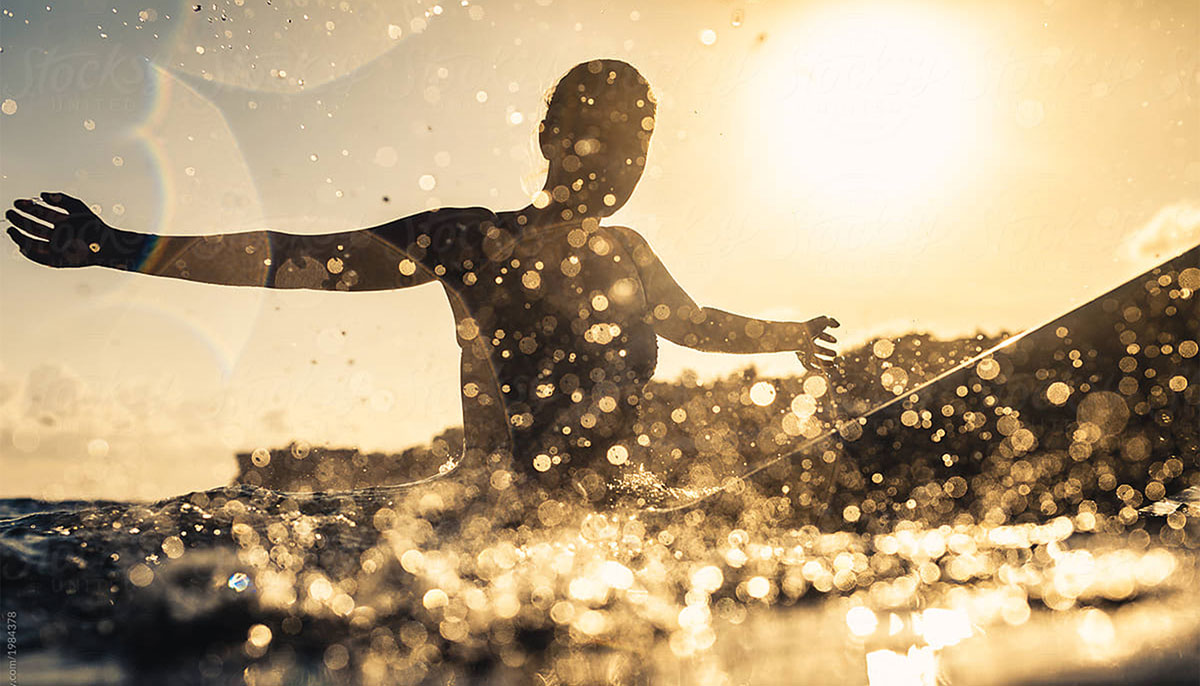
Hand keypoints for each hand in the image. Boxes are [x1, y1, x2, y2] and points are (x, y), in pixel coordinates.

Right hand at [6, 192, 142, 268]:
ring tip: (10, 229)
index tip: (16, 202)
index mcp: (60, 222)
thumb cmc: (94, 226)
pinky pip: (39, 258)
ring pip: (32, 242)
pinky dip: (29, 253)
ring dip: (20, 236)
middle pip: (33, 227)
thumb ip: (61, 199)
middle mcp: (56, 234)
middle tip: (10, 213)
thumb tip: (41, 194)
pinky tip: (21, 245)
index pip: (39, 213)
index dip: (27, 207)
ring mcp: (56, 248)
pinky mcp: (57, 261)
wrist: (107, 245)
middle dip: (20, 220)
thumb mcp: (78, 208)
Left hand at [795, 315, 839, 369]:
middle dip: (827, 352)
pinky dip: (817, 369)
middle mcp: (806, 343)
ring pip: (814, 359)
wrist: (797, 337)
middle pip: (817, 349)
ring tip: (833, 363)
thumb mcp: (822, 321)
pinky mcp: (802, 358)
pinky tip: (824, 370)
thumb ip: (831, 321)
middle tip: (835, 354)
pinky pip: (809, 366)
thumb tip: (838, 325)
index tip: (835, 340)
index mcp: (810, 333)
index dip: (827, 337)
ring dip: (824, 362)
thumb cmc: (809, 328)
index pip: (819, 335)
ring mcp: (804, 351)